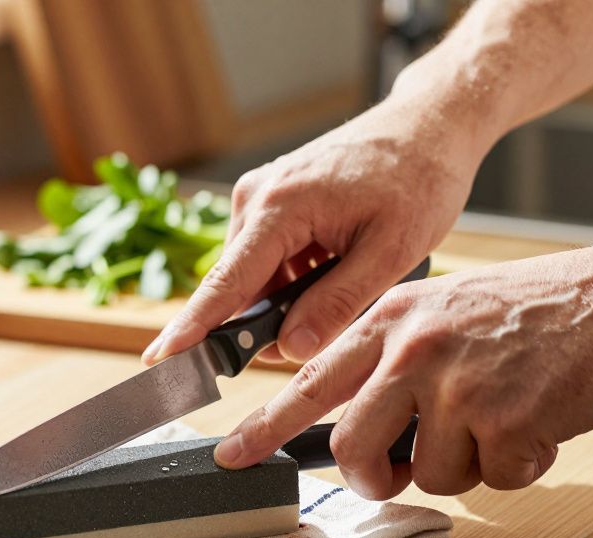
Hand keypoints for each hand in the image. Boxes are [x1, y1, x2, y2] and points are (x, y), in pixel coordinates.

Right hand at [143, 97, 484, 366]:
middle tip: (327, 330)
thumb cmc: (419, 176)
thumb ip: (337, 304)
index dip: (193, 328)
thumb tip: (291, 349)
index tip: (161, 358)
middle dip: (270, 323)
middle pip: (239, 288)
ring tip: (348, 276)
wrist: (430, 123)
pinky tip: (337, 262)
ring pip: (255, 278)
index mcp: (281, 206)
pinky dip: (295, 277)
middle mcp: (256, 198)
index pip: (227, 283)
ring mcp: (259, 197)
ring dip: (290, 298)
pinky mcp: (270, 200)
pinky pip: (267, 259)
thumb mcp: (393, 251)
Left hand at [213, 233, 592, 498]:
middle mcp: (412, 348)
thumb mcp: (443, 313)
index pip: (308, 380)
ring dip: (465, 466)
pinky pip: (492, 479)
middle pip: (351, 446)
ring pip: (428, 472)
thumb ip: (392, 360)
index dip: (263, 425)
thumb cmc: (534, 312)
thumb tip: (357, 427)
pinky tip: (537, 424)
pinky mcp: (504, 418)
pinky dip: (518, 467)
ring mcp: (456, 384)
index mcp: (391, 319)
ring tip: (499, 422)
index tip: (231, 454)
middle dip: (372, 475)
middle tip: (395, 474)